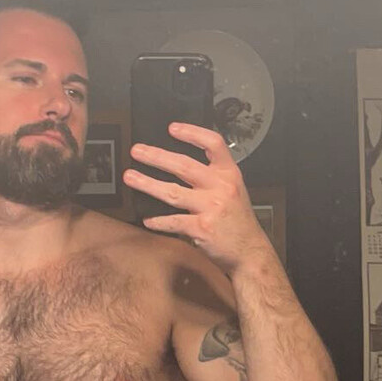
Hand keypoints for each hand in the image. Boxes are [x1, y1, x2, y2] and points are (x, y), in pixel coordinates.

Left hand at [123, 124, 270, 273]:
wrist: (250, 252)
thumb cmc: (238, 221)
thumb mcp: (234, 190)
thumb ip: (214, 176)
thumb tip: (181, 163)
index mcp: (229, 174)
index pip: (213, 144)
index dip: (192, 133)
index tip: (172, 129)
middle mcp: (221, 188)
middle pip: (184, 165)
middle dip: (156, 156)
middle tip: (137, 151)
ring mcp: (211, 208)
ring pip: (172, 192)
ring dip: (147, 184)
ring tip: (131, 177)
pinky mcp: (201, 228)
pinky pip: (173, 221)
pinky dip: (158, 221)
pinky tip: (148, 220)